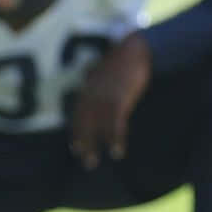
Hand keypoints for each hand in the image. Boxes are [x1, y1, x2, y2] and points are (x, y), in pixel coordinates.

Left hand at [68, 32, 151, 169]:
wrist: (136, 49)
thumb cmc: (124, 59)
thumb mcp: (106, 70)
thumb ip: (98, 80)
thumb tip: (91, 83)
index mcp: (89, 87)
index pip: (78, 113)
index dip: (77, 131)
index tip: (75, 148)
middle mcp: (92, 93)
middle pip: (83, 121)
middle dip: (82, 142)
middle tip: (85, 161)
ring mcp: (104, 96)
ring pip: (95, 125)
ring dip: (94, 145)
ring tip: (92, 162)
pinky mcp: (119, 98)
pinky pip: (114, 123)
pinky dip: (114, 138)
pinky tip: (116, 151)